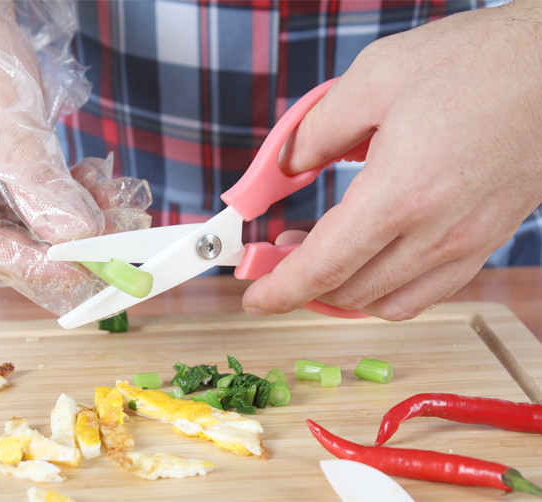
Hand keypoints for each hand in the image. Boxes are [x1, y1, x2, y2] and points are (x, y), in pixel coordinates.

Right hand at [0, 1, 149, 314]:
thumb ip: (37, 183)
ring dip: (80, 218)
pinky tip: (101, 186)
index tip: (83, 270)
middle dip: (67, 244)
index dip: (35, 266)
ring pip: (35, 222)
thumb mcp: (3, 121)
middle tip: (114, 243)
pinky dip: (76, 195)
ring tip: (117, 207)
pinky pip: (44, 198)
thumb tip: (74, 234)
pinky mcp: (5, 173)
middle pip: (12, 242)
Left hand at [242, 0, 541, 319]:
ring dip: (342, 291)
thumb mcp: (375, 78)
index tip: (254, 297)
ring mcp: (466, 245)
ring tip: (319, 255)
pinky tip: (370, 262)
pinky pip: (427, 293)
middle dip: (302, 284)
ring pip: (387, 302)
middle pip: (350, 291)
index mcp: (399, 194)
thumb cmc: (476, 64)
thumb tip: (287, 165)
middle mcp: (435, 234)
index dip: (280, 290)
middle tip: (277, 255)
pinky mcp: (485, 242)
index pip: (323, 267)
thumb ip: (317, 130)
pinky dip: (385, 292)